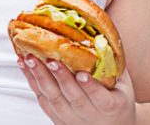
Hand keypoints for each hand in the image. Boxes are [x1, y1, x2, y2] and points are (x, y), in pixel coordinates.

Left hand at [17, 55, 135, 124]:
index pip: (101, 99)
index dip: (90, 87)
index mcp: (111, 106)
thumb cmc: (118, 99)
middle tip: (51, 60)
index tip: (82, 74)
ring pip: (55, 100)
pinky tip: (26, 66)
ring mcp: (72, 120)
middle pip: (74, 98)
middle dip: (60, 78)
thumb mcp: (123, 83)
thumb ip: (113, 63)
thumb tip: (101, 33)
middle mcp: (91, 116)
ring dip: (41, 78)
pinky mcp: (58, 119)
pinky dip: (33, 83)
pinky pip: (43, 101)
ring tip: (30, 59)